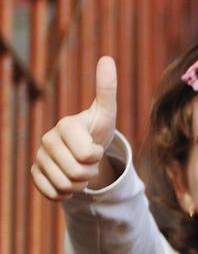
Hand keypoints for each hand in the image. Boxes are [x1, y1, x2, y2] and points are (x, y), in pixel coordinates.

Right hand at [31, 56, 118, 198]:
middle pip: (78, 174)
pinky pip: (53, 194)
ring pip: (66, 187)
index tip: (95, 146)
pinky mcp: (35, 174)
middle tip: (89, 161)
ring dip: (80, 185)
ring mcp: (39, 157)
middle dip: (90, 173)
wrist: (85, 149)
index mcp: (65, 125)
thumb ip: (106, 89)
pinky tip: (68, 180)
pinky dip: (66, 194)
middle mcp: (46, 139)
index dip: (97, 156)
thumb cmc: (97, 129)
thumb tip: (107, 58)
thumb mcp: (106, 113)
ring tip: (80, 169)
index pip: (88, 155)